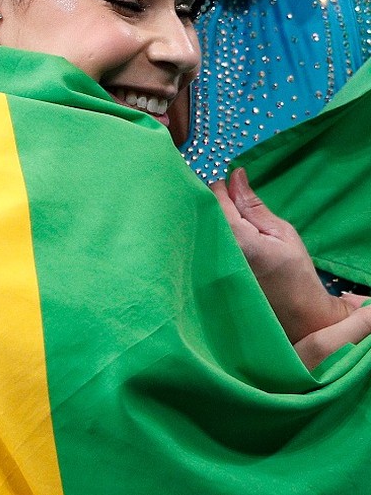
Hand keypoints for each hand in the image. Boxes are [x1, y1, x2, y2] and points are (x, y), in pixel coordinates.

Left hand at [211, 167, 369, 356]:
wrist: (298, 319)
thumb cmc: (295, 273)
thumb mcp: (281, 232)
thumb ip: (253, 205)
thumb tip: (235, 175)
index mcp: (238, 239)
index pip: (215, 200)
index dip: (222, 189)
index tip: (233, 189)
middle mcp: (217, 253)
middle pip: (200, 216)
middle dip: (210, 205)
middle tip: (230, 206)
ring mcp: (209, 270)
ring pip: (197, 233)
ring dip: (206, 222)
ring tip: (226, 225)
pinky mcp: (207, 280)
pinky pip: (199, 250)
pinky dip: (204, 240)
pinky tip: (217, 241)